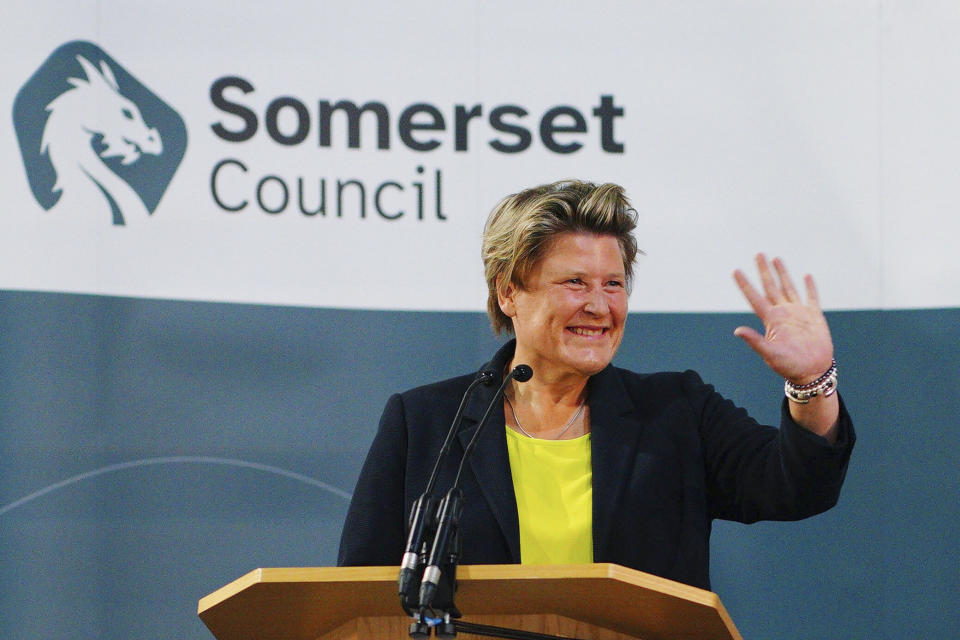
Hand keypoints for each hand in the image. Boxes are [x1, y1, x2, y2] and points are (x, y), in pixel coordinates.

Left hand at [733, 254, 833, 383]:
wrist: (813, 371)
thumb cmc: (789, 365)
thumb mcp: (770, 354)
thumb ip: (755, 341)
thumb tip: (737, 331)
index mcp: (771, 319)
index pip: (755, 297)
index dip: (745, 284)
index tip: (735, 271)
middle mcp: (783, 313)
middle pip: (771, 286)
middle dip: (764, 270)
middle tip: (758, 254)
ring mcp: (799, 313)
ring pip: (788, 287)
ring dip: (783, 273)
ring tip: (776, 258)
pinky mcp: (814, 316)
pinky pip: (812, 298)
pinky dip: (809, 287)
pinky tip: (806, 276)